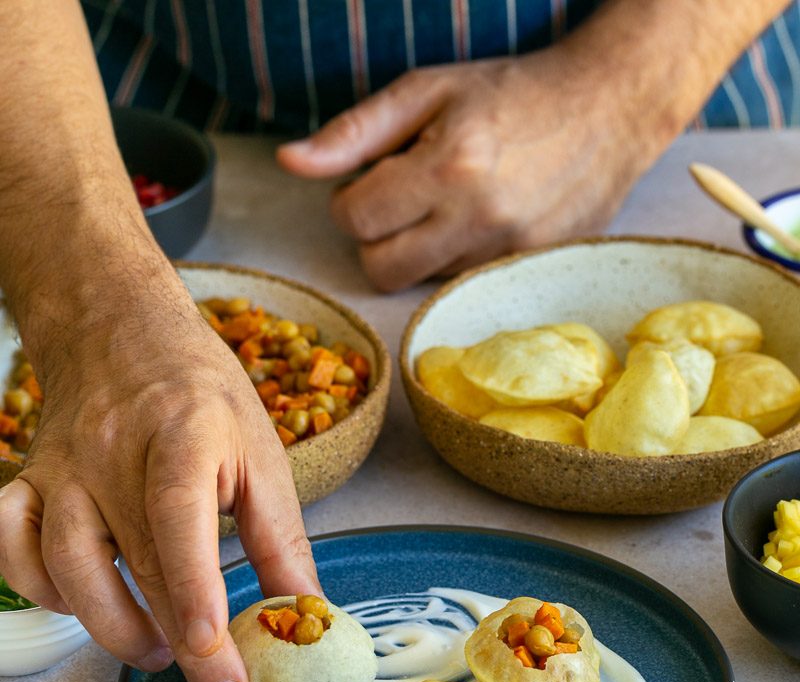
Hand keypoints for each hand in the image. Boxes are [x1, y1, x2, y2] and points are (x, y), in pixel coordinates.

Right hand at [0, 279, 319, 681]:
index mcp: (183, 432)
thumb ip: (282, 535)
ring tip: (157, 650)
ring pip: (62, 564)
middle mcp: (111, 451)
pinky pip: (12, 545)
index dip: (192, 589)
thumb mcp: (262, 452)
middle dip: (177, 640)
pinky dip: (40, 588)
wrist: (121, 333)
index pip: (179, 516)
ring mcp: (61, 468)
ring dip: (109, 625)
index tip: (215, 651)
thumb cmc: (203, 396)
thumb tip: (308, 611)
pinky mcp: (29, 481)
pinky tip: (82, 603)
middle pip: (133, 558)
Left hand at [277, 47, 642, 290]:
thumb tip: (290, 163)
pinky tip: (475, 218)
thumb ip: (355, 132)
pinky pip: (460, 282)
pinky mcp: (527, 267)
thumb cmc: (513, 90)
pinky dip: (453, 257)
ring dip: (417, 247)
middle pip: (381, 269)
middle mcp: (478, 218)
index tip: (373, 179)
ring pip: (420, 279)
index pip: (355, 218)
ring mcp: (507, 250)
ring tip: (447, 200)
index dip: (350, 200)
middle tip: (400, 198)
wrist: (612, 108)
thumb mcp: (428, 90)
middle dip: (375, 238)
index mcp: (448, 166)